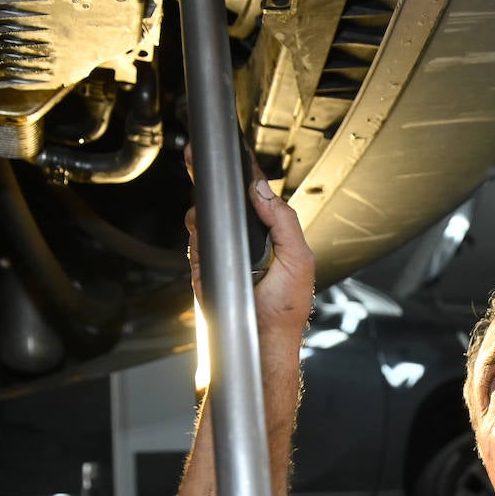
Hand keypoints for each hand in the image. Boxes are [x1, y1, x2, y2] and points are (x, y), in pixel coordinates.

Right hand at [184, 144, 315, 341]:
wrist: (261, 342)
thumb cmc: (285, 310)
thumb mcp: (298, 259)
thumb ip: (283, 221)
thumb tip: (261, 190)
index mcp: (273, 236)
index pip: (256, 197)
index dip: (244, 175)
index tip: (234, 153)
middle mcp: (248, 242)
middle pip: (225, 203)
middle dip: (212, 183)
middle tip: (200, 160)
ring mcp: (225, 254)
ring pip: (206, 219)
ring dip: (204, 212)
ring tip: (208, 212)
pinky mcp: (206, 268)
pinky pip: (196, 243)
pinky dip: (197, 236)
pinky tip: (203, 232)